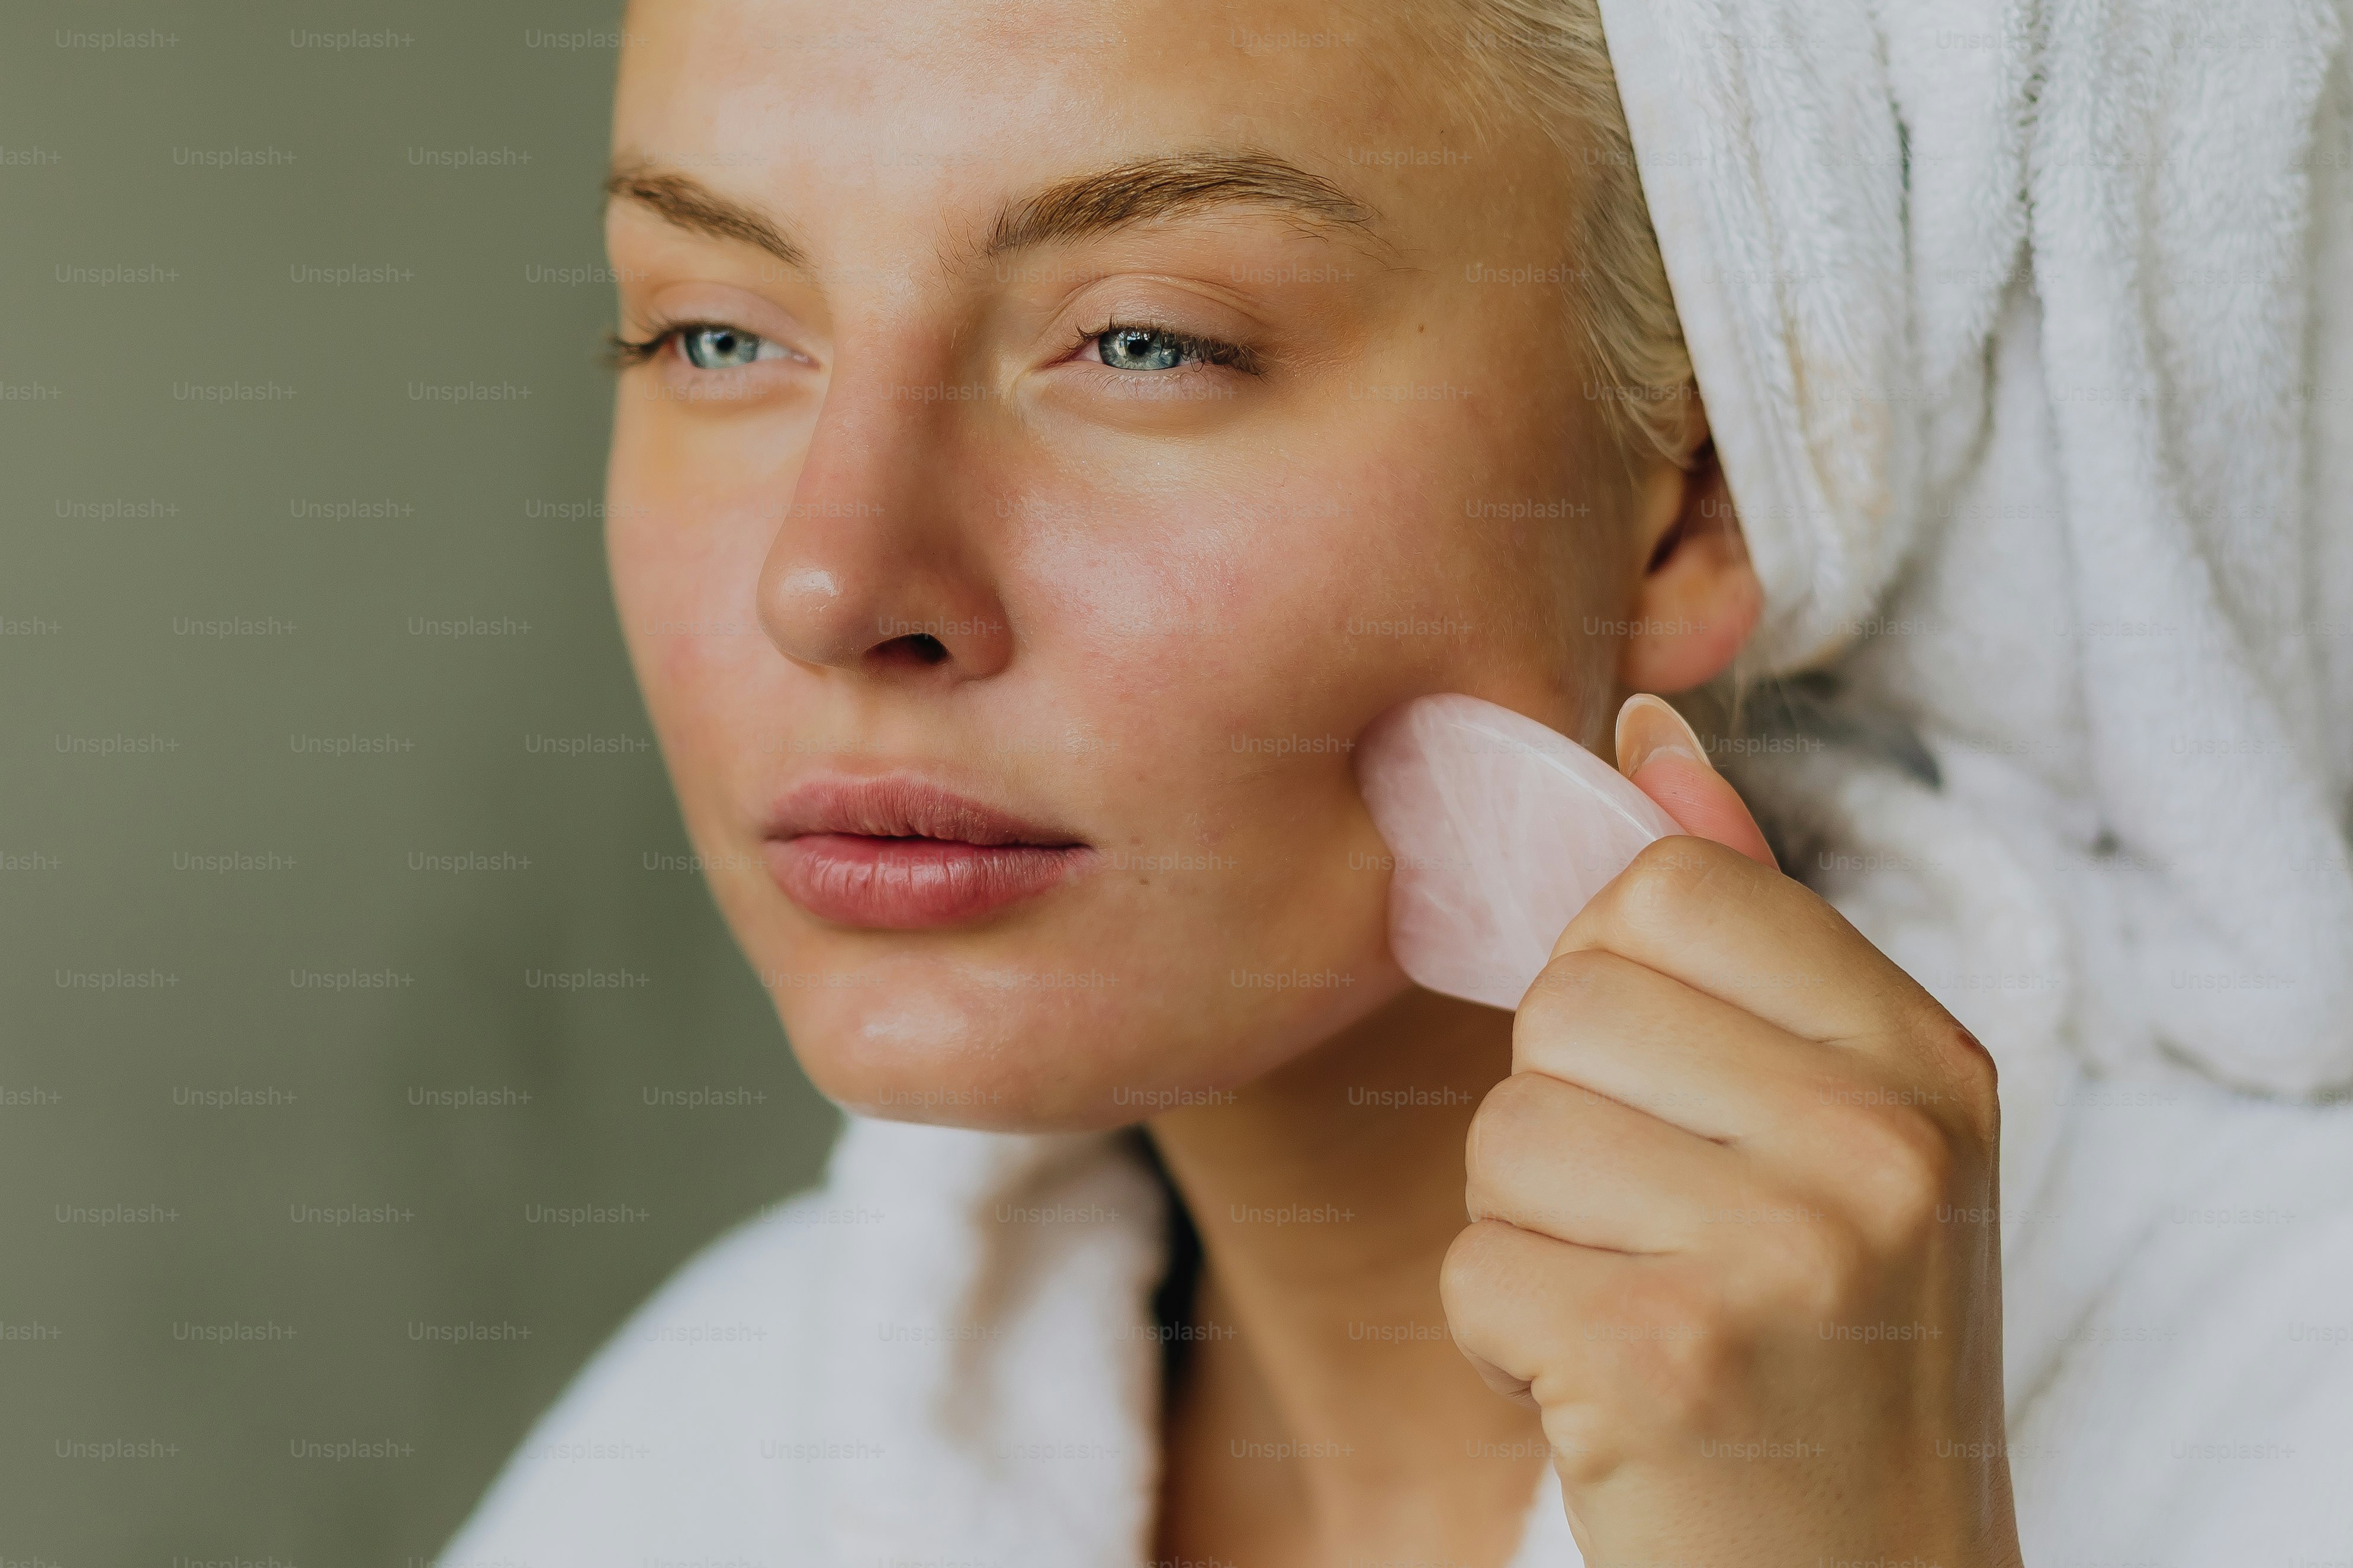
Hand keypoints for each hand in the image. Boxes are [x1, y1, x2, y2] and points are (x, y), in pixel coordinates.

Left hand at [1440, 696, 2021, 1566]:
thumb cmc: (1825, 1343)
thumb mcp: (1836, 1122)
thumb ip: (1744, 916)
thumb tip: (1639, 717)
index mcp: (1929, 1059)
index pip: (1667, 884)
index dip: (1610, 978)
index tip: (1663, 1090)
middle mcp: (1882, 1143)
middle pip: (1568, 1000)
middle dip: (1564, 1117)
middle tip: (1656, 1230)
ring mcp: (1786, 1253)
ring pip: (1508, 1132)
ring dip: (1531, 1232)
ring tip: (1641, 1308)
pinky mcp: (1668, 1359)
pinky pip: (1474, 1266)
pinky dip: (1504, 1339)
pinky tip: (1604, 1389)